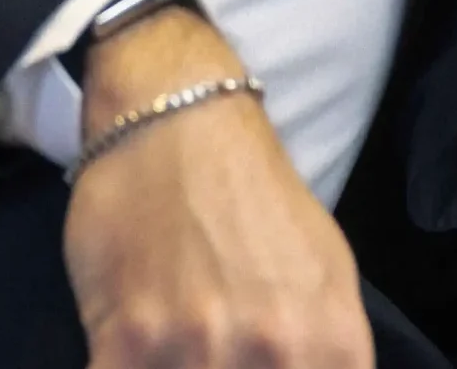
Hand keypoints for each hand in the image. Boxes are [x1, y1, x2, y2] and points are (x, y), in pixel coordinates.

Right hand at [63, 6, 373, 367]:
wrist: (178, 113)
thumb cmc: (254, 189)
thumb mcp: (328, 273)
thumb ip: (325, 353)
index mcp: (331, 343)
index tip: (250, 362)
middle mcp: (274, 353)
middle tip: (215, 347)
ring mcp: (198, 350)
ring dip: (172, 368)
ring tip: (173, 338)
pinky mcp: (126, 343)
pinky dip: (125, 366)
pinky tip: (129, 346)